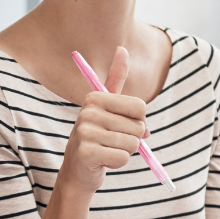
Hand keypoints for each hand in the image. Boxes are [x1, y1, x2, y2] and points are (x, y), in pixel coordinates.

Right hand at [57, 46, 148, 193]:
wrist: (79, 170)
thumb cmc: (99, 137)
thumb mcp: (108, 107)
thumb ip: (116, 79)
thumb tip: (122, 48)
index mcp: (95, 97)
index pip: (140, 107)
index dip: (138, 121)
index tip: (122, 125)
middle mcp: (87, 111)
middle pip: (138, 126)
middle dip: (132, 139)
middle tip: (113, 141)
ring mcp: (85, 132)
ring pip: (132, 143)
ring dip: (125, 152)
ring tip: (107, 151)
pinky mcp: (86, 153)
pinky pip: (123, 158)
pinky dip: (118, 163)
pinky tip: (103, 161)